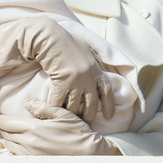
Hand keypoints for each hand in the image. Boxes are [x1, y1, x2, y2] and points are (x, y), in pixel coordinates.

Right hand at [0, 15, 114, 123]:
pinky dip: (56, 109)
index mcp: (97, 69)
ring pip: (75, 106)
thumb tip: (101, 67)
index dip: (109, 104)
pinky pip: (59, 102)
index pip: (107, 90)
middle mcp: (89, 77)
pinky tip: (53, 113)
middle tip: (86, 123)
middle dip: (89, 115)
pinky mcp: (62, 82)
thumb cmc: (67, 42)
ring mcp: (76, 81)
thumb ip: (94, 62)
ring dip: (72, 115)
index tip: (110, 115)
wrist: (51, 38)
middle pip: (92, 103)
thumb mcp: (87, 51)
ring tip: (69, 121)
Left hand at [0, 99, 120, 154]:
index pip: (5, 123)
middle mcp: (28, 143)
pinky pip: (16, 156)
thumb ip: (43, 107)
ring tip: (14, 133)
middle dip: (4, 127)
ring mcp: (30, 155)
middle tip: (6, 122)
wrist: (87, 152)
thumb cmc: (76, 132)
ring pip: (9, 146)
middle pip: (5, 134)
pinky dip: (14, 150)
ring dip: (9, 139)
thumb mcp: (62, 114)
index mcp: (33, 128)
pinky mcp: (34, 162)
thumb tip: (28, 102)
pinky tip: (20, 145)